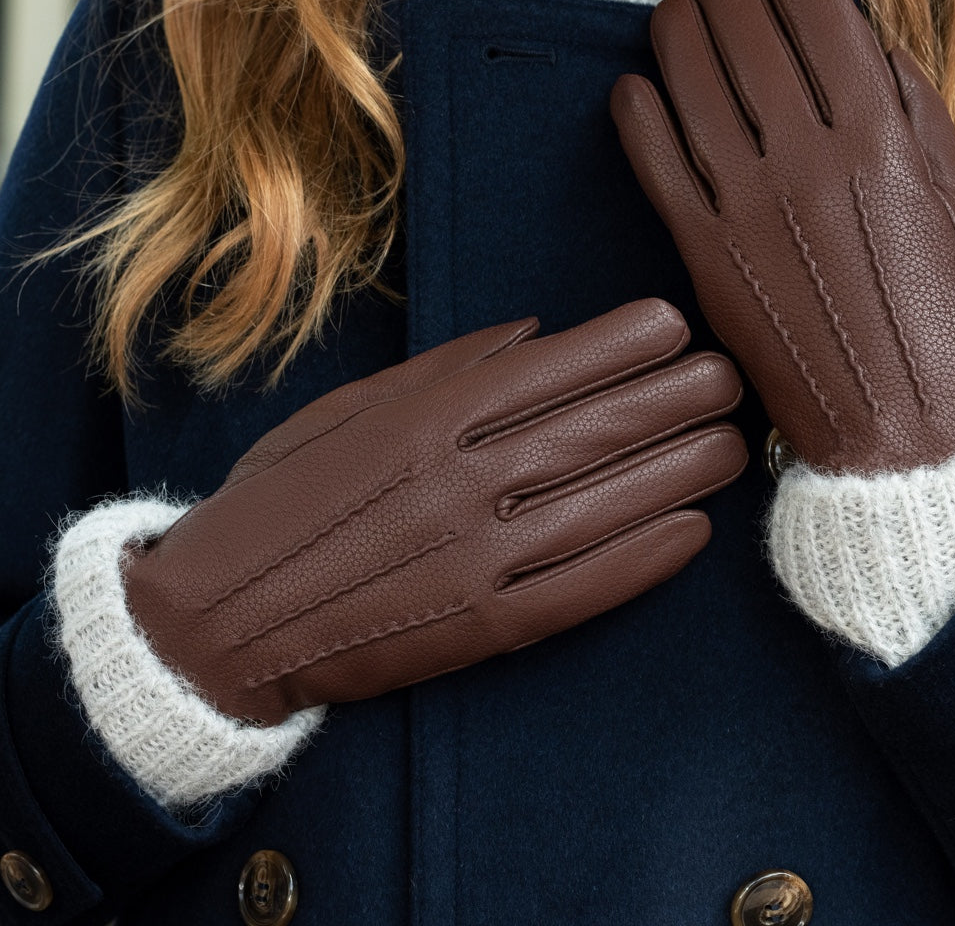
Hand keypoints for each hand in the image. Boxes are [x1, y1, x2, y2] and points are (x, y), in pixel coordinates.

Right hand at [122, 299, 745, 723]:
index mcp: (424, 420)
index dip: (621, 345)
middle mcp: (457, 482)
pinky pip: (577, 591)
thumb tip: (537, 332)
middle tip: (733, 379)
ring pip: (599, 506)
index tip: (675, 324)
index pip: (547, 371)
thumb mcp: (348, 407)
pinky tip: (691, 533)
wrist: (221, 616)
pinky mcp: (478, 629)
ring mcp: (471, 559)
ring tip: (731, 446)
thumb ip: (445, 367)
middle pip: (590, 432)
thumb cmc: (284, 496)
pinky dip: (639, 562)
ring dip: (677, 474)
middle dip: (673, 400)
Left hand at [612, 0, 954, 473]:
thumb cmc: (939, 307)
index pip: (814, 5)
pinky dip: (637, 112)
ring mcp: (745, 202)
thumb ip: (909, 106)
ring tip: (678, 16)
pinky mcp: (703, 250)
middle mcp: (805, 153)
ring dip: (675, 29)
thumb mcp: (954, 194)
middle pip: (742, 27)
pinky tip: (635, 87)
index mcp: (878, 130)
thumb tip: (860, 38)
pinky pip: (654, 161)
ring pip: (687, 80)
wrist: (900, 420)